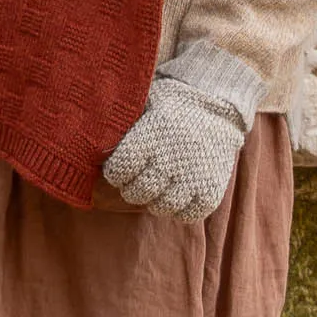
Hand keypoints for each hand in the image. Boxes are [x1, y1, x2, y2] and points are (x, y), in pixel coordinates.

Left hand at [102, 44, 264, 221]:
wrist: (219, 104)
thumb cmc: (175, 102)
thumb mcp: (147, 102)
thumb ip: (124, 122)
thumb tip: (96, 140)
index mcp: (148, 139)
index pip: (117, 171)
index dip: (114, 172)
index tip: (118, 168)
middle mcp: (167, 161)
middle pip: (136, 193)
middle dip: (131, 189)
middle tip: (137, 181)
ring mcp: (191, 178)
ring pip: (161, 206)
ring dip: (155, 200)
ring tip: (158, 188)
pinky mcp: (210, 190)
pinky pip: (188, 214)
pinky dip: (181, 209)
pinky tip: (179, 195)